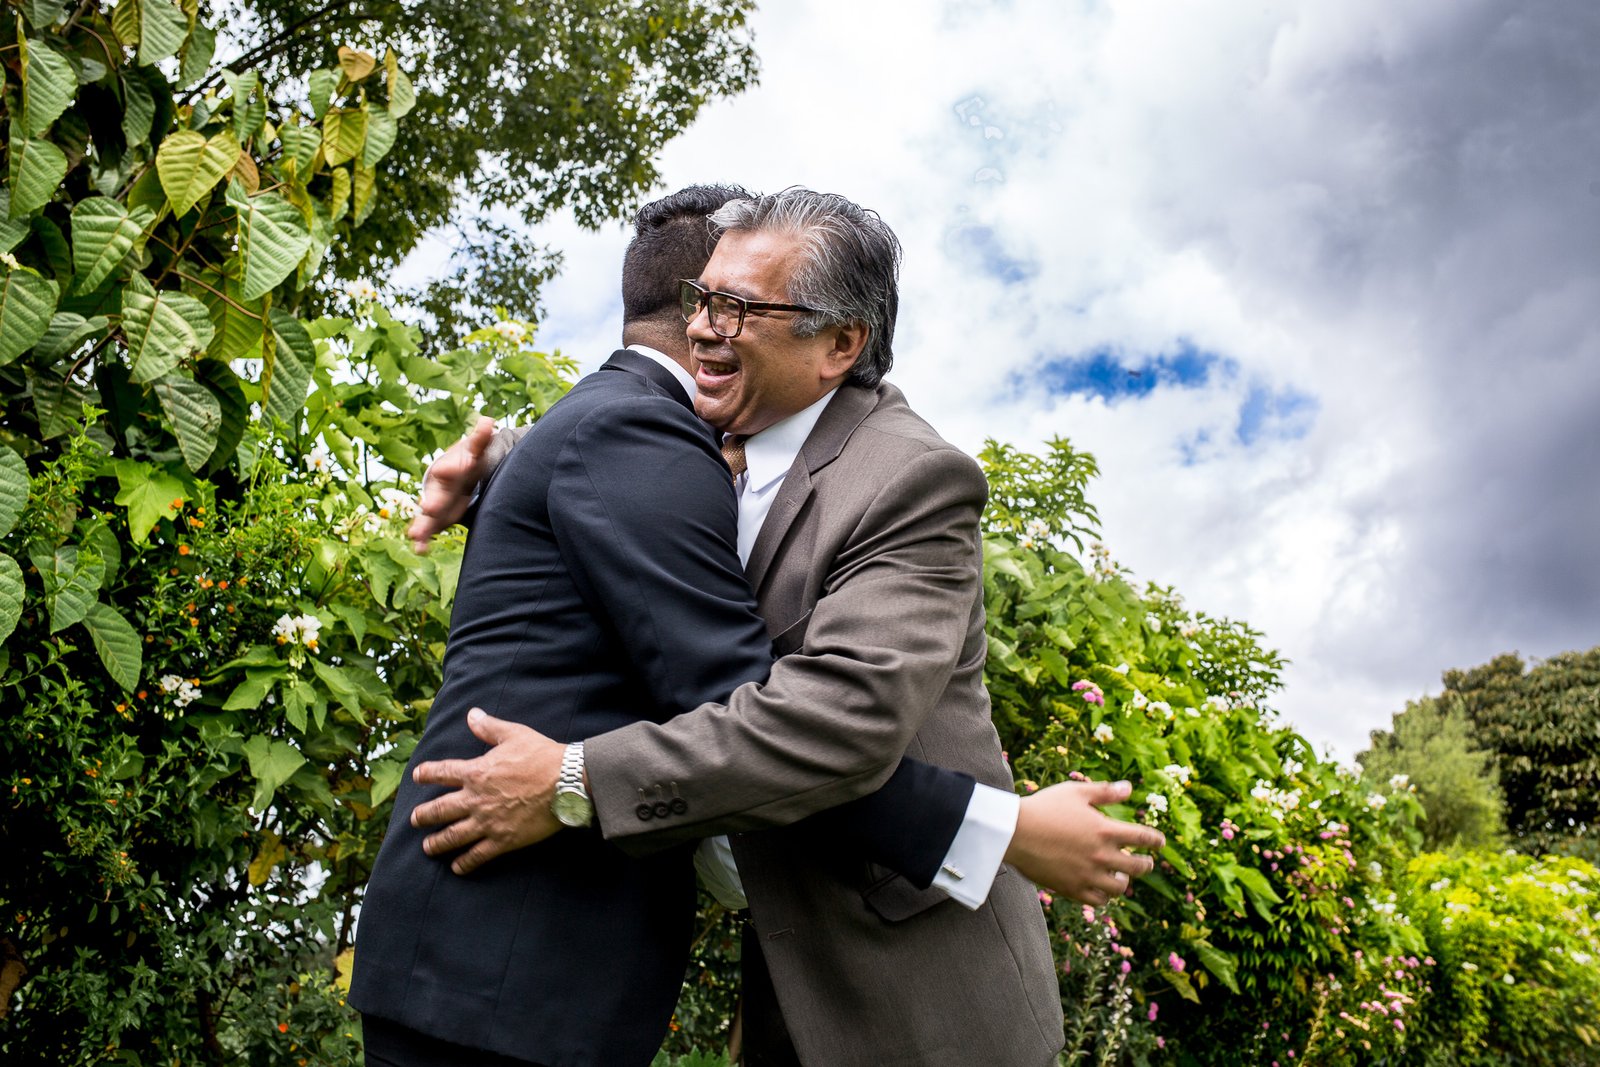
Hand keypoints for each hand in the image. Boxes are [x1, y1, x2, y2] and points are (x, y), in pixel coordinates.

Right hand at [408, 416, 496, 552]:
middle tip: (428, 507)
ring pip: (429, 514)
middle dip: (432, 500)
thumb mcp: (475, 450)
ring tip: (414, 535)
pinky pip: (430, 529)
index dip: (449, 469)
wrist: (455, 474)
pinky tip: (419, 550)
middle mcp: (440, 487)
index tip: (444, 471)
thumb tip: (487, 421)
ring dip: (422, 524)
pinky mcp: (438, 518)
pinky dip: (424, 540)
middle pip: (436, 494)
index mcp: (451, 468)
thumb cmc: (468, 461)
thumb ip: (480, 439)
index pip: (450, 467)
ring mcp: (437, 502)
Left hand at [408, 708, 566, 873]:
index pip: (442, 773)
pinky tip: (458, 867)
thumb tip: (472, 714)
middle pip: (440, 810)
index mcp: (476, 772)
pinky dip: (465, 863)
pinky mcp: (502, 840)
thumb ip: (489, 727)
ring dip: (437, 843)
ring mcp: (487, 822)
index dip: (427, 774)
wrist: (565, 783)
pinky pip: (477, 855)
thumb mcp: (514, 735)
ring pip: (452, 836)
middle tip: (415, 820)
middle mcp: (475, 799)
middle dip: (424, 816)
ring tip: (428, 848)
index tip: (417, 776)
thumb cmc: (542, 756)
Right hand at [1004, 780, 1165, 906]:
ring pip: (1120, 887)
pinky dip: (1104, 896)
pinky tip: (1100, 888)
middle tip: (1145, 862)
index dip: (1156, 840)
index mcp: (1106, 830)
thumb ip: (1105, 792)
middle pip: (1138, 867)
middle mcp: (1101, 855)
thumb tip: (1129, 788)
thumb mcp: (1075, 792)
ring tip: (1120, 876)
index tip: (1159, 842)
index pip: (1143, 838)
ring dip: (1124, 881)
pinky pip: (1098, 900)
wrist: (1014, 833)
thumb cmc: (1044, 807)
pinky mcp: (1072, 889)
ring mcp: (1088, 875)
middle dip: (1145, 864)